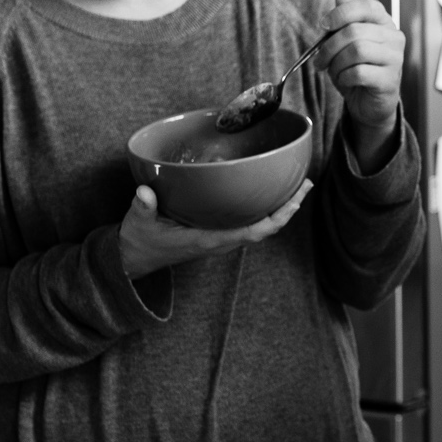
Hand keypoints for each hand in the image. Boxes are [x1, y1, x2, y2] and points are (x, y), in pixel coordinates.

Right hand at [118, 180, 312, 280]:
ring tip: (297, 185)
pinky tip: (268, 192)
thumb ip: (143, 206)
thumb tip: (144, 191)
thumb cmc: (140, 240)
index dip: (276, 219)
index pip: (252, 232)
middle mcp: (220, 241)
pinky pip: (248, 223)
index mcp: (209, 240)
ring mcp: (220, 238)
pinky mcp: (216, 233)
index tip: (293, 202)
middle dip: (288, 208)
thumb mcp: (139, 222)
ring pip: (260, 226)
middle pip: (265, 228)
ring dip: (280, 208)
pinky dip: (263, 209)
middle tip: (306, 183)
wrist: (135, 259)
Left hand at [319, 0, 404, 164]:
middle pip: (355, 31)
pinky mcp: (390, 80)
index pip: (367, 5)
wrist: (369, 103)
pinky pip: (359, 72)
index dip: (342, 12)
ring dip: (336, 63)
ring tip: (332, 71)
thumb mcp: (346, 42)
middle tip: (319, 59)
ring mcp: (395, 59)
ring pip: (357, 51)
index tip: (324, 25)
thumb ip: (345, 18)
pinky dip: (344, 77)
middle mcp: (394, 38)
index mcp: (384, 23)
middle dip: (329, 46)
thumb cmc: (358, 69)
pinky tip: (344, 81)